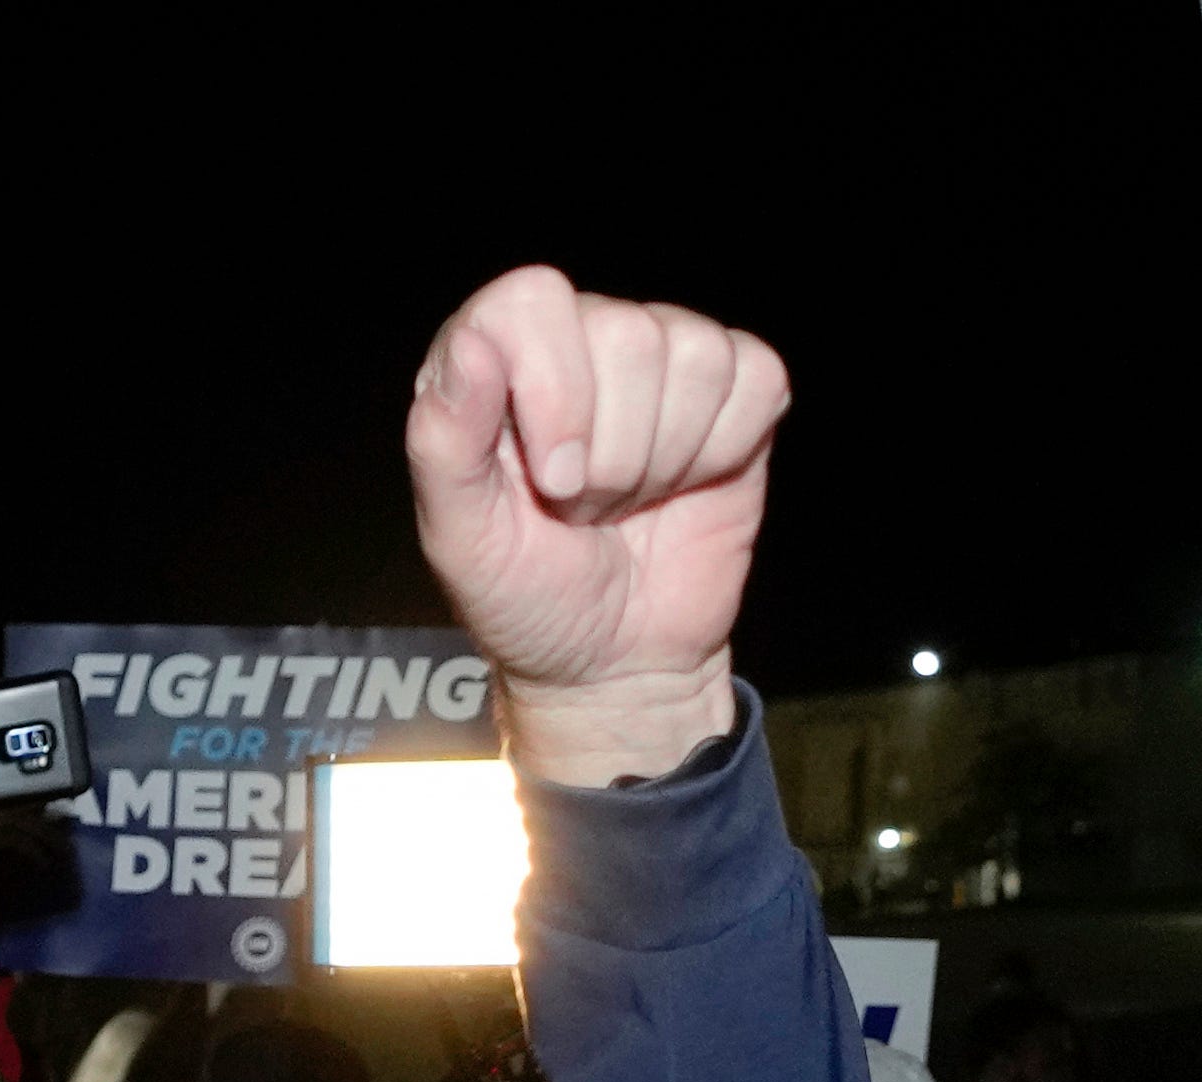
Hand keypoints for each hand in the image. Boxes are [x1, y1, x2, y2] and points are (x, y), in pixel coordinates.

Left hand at [407, 266, 786, 787]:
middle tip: (587, 508)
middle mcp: (577, 338)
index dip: (556, 389)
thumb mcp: (461, 538)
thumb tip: (474, 344)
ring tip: (629, 500)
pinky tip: (688, 484)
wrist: (614, 661)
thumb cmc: (527, 596)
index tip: (555, 479)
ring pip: (695, 355)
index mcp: (495, 355)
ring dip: (665, 458)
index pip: (532, 299)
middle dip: (613, 452)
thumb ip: (444, 439)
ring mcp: (660, 360)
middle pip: (626, 331)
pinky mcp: (733, 391)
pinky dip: (725, 449)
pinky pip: (756, 377)